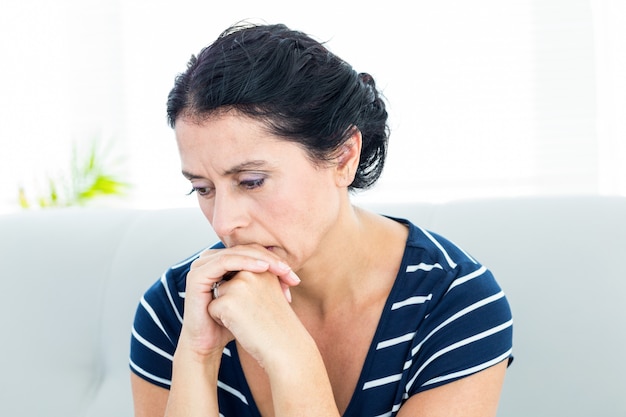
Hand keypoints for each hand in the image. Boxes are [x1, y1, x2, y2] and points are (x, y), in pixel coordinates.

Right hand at [179, 244, 300, 357]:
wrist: (209, 344)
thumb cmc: (232, 324)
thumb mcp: (254, 299)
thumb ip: (265, 284)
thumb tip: (292, 275)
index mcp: (222, 262)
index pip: (252, 252)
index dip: (274, 260)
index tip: (294, 278)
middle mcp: (210, 260)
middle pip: (246, 250)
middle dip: (271, 260)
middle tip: (290, 272)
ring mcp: (201, 265)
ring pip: (237, 253)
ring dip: (262, 259)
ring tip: (281, 269)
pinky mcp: (197, 274)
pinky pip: (225, 261)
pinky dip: (245, 262)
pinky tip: (262, 268)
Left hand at [207, 268, 305, 367]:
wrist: (285, 349)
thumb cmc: (277, 326)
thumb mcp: (269, 295)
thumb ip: (253, 282)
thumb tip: (226, 281)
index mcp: (263, 269)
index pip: (239, 276)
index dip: (245, 296)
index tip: (262, 308)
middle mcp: (251, 273)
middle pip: (226, 283)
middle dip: (233, 299)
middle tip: (256, 315)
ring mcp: (238, 286)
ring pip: (217, 294)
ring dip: (227, 309)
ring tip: (249, 320)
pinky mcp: (227, 302)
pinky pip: (212, 309)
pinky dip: (221, 321)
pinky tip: (241, 327)